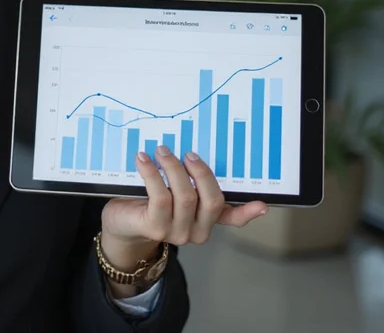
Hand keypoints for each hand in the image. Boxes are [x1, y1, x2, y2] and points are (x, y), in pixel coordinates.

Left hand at [101, 146, 267, 253]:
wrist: (121, 221)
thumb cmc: (150, 201)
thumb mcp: (174, 191)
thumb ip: (191, 181)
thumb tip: (197, 154)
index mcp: (206, 220)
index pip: (232, 217)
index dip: (248, 212)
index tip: (263, 204)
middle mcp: (196, 231)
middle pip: (211, 200)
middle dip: (201, 172)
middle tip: (188, 153)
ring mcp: (176, 232)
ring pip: (185, 196)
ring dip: (173, 168)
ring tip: (161, 150)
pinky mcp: (155, 228)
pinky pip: (160, 197)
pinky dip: (152, 174)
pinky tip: (143, 159)